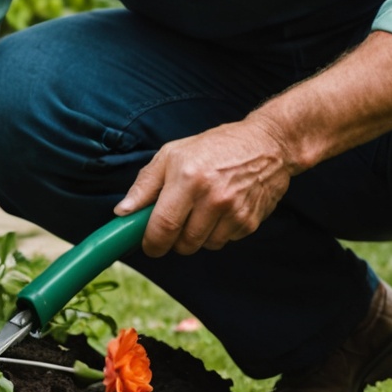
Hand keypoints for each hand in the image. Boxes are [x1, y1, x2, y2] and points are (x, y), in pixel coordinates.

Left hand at [114, 121, 294, 255]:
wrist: (268, 144)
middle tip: (176, 221)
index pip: (163, 227)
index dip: (151, 243)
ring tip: (203, 209)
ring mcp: (234, 212)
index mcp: (188, 178)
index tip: (148, 245)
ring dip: (198, 236)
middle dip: (174, 240)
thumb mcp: (173, 154)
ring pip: (204, 246)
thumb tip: (123, 212)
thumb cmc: (215, 146)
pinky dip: (219, 232)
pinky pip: (224, 241)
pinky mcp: (250, 222)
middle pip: (183, 244)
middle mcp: (213, 197)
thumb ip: (145, 184)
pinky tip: (223, 209)